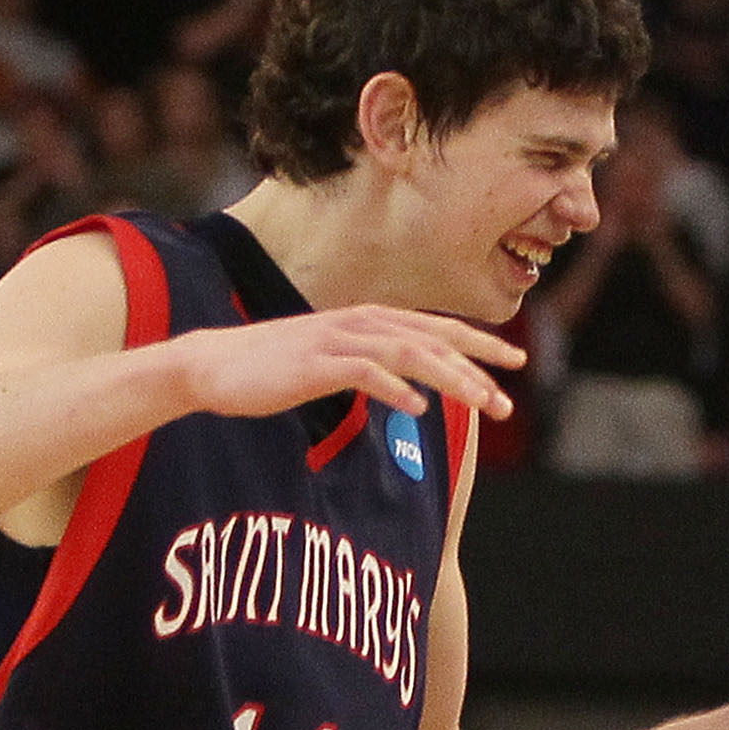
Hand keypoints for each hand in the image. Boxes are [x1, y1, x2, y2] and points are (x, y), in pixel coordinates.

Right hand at [172, 307, 522, 424]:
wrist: (214, 365)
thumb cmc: (273, 369)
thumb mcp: (332, 363)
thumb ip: (372, 367)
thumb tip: (411, 388)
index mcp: (367, 321)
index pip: (435, 329)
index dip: (478, 343)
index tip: (514, 364)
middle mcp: (358, 323)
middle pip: (432, 340)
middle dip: (476, 367)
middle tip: (508, 399)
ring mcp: (336, 341)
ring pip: (408, 353)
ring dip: (449, 379)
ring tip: (480, 403)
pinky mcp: (314, 364)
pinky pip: (364, 373)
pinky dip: (395, 389)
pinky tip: (418, 408)